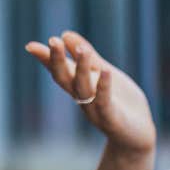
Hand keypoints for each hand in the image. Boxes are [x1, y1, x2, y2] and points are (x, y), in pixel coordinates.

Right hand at [23, 30, 155, 155]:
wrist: (138, 135)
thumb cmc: (120, 102)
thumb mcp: (104, 73)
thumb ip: (88, 56)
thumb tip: (65, 34)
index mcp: (79, 86)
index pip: (59, 71)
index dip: (46, 59)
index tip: (31, 46)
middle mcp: (82, 99)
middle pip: (65, 79)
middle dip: (58, 61)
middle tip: (53, 41)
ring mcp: (96, 110)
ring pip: (84, 88)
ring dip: (82, 69)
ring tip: (82, 49)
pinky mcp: (112, 119)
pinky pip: (105, 102)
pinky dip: (104, 87)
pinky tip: (106, 71)